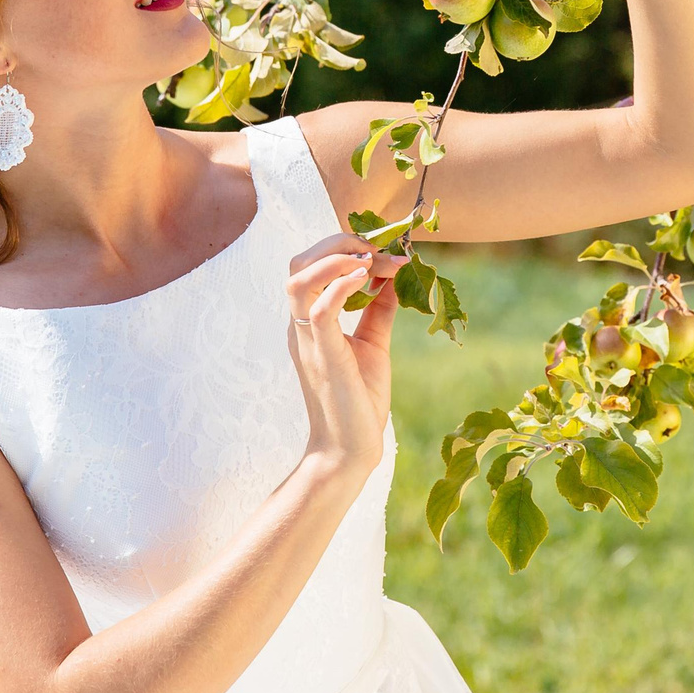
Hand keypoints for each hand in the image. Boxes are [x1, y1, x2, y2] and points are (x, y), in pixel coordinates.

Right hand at [283, 233, 405, 481]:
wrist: (351, 449)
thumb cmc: (359, 400)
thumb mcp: (373, 344)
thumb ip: (379, 309)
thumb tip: (394, 275)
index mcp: (309, 320)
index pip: (312, 264)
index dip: (347, 247)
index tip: (388, 251)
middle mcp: (301, 325)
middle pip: (299, 262)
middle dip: (339, 243)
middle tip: (378, 249)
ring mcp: (308, 340)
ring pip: (298, 279)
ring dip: (335, 258)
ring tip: (368, 260)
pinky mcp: (323, 356)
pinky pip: (320, 310)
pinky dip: (341, 286)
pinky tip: (366, 278)